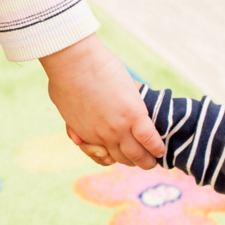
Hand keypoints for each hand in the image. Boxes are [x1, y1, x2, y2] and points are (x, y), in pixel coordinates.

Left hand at [42, 35, 163, 168]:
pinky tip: (160, 150)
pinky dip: (156, 146)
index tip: (120, 155)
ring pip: (137, 154)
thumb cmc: (65, 77)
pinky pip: (149, 138)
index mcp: (86, 135)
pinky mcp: (134, 115)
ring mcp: (120, 127)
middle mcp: (103, 137)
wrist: (74, 63)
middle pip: (122, 159)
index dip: (113, 158)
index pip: (102, 157)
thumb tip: (76, 133)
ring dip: (147, 160)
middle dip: (132, 162)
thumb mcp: (64, 106)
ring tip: (153, 160)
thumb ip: (73, 121)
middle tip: (143, 161)